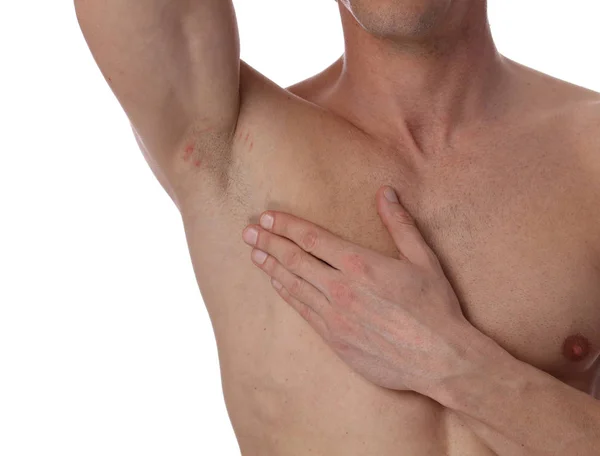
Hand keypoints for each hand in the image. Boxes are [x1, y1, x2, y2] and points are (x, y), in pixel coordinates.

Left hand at [241, 186, 480, 396]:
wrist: (440, 359)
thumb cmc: (435, 307)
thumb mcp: (423, 259)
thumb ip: (400, 224)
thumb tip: (386, 193)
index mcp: (361, 264)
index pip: (312, 238)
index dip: (286, 225)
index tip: (268, 217)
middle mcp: (341, 289)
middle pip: (295, 260)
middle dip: (268, 243)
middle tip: (248, 231)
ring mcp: (335, 316)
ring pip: (294, 286)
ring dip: (271, 268)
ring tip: (254, 255)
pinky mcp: (335, 339)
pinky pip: (303, 312)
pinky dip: (287, 295)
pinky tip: (278, 285)